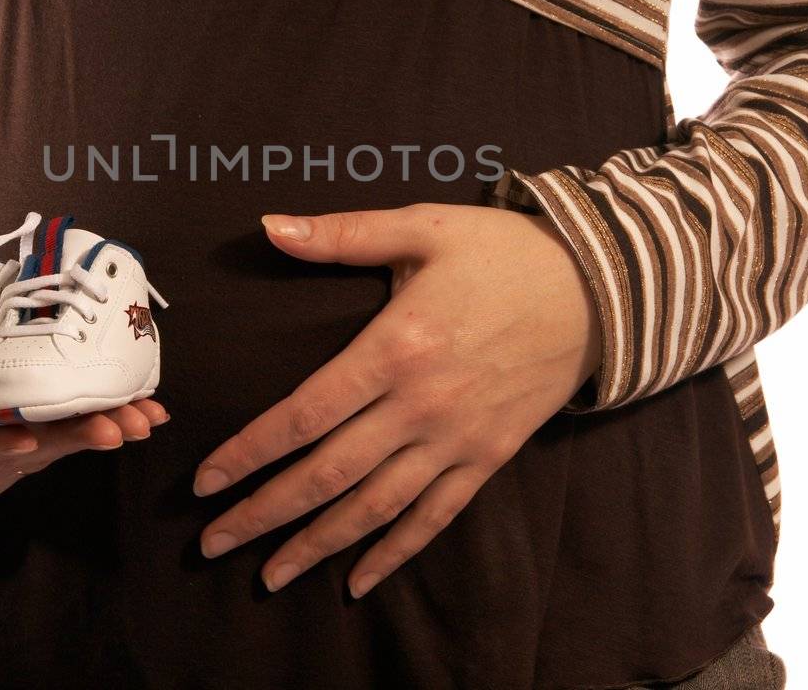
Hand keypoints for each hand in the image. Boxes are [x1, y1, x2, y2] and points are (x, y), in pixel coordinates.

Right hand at [0, 341, 169, 506]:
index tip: (22, 441)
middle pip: (23, 456)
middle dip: (70, 441)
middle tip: (116, 426)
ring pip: (55, 447)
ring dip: (101, 430)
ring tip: (145, 417)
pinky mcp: (26, 443)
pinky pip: (70, 434)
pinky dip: (107, 421)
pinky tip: (148, 410)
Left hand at [191, 202, 601, 597]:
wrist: (601, 286)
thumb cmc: (502, 251)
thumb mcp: (423, 227)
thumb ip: (342, 234)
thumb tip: (268, 226)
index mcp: (395, 347)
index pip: (305, 414)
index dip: (250, 451)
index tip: (206, 480)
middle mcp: (421, 405)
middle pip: (328, 473)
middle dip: (265, 513)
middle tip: (213, 543)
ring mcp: (457, 439)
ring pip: (375, 508)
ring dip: (318, 545)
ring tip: (270, 576)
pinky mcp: (489, 457)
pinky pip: (435, 517)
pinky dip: (396, 553)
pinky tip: (359, 581)